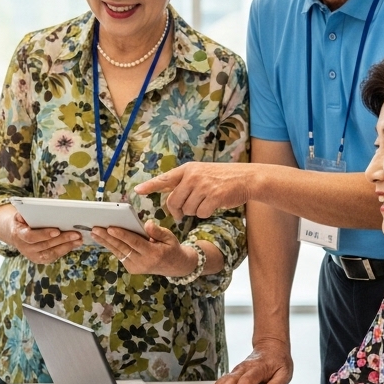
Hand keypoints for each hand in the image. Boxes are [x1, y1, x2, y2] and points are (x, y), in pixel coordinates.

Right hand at [7, 212, 81, 265]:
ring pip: (51, 253)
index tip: (57, 231)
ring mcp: (32, 255)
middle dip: (62, 239)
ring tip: (78, 240)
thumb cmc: (22, 221)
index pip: (30, 236)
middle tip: (76, 234)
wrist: (16, 234)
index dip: (44, 234)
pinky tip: (74, 244)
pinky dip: (64, 250)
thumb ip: (28, 212)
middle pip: (45, 245)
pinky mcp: (39, 260)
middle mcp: (25, 247)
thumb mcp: (21, 214)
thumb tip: (41, 208)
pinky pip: (53, 256)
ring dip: (66, 246)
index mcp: (19, 234)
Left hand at [91, 221, 192, 276]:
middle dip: (108, 238)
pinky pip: (120, 255)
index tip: (110, 228)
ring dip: (105, 242)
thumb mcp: (170, 237)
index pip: (135, 242)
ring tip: (94, 233)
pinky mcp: (131, 268)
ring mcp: (136, 267)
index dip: (122, 235)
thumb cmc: (171, 247)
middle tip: (95, 228)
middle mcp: (143, 263)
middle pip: (123, 248)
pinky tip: (102, 238)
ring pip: (118, 252)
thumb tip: (146, 224)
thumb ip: (158, 231)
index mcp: (153, 254)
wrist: (174, 266)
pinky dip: (111, 246)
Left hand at [135, 162, 255, 218]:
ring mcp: (203, 186)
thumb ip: (184, 183)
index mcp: (188, 169)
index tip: (138, 190)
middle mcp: (193, 176)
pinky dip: (206, 213)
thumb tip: (171, 202)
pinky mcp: (214, 196)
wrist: (246, 178)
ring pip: (187, 209)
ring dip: (194, 211)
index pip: (165, 178)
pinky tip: (213, 205)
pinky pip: (201, 213)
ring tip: (206, 201)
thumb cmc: (222, 178)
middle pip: (173, 201)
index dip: (151, 185)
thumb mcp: (201, 173)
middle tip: (181, 214)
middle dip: (177, 210)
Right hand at [208, 338, 293, 383]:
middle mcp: (246, 367)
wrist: (271, 346)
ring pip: (226, 378)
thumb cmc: (279, 361)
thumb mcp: (284, 373)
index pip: (247, 379)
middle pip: (233, 379)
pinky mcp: (235, 372)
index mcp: (259, 368)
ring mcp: (239, 369)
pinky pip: (224, 379)